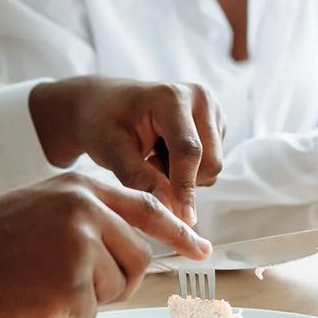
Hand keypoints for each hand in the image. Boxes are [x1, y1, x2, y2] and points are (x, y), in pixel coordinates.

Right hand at [0, 172, 211, 317]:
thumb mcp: (38, 208)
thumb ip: (84, 215)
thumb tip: (129, 243)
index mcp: (78, 187)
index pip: (146, 207)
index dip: (178, 232)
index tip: (202, 249)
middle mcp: (85, 208)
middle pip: (137, 257)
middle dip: (115, 282)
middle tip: (75, 288)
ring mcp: (80, 243)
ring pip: (115, 287)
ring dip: (86, 299)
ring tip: (43, 286)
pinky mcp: (71, 279)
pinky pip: (89, 311)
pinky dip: (64, 315)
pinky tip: (33, 299)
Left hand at [28, 77, 224, 224]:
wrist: (102, 104)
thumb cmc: (102, 122)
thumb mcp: (111, 150)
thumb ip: (140, 178)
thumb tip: (169, 209)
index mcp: (172, 97)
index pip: (189, 151)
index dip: (186, 188)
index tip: (184, 220)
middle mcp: (199, 99)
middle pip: (210, 162)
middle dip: (182, 180)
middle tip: (147, 167)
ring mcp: (211, 110)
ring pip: (212, 167)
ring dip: (183, 175)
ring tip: (152, 158)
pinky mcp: (215, 124)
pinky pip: (210, 164)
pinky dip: (187, 169)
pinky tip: (164, 153)